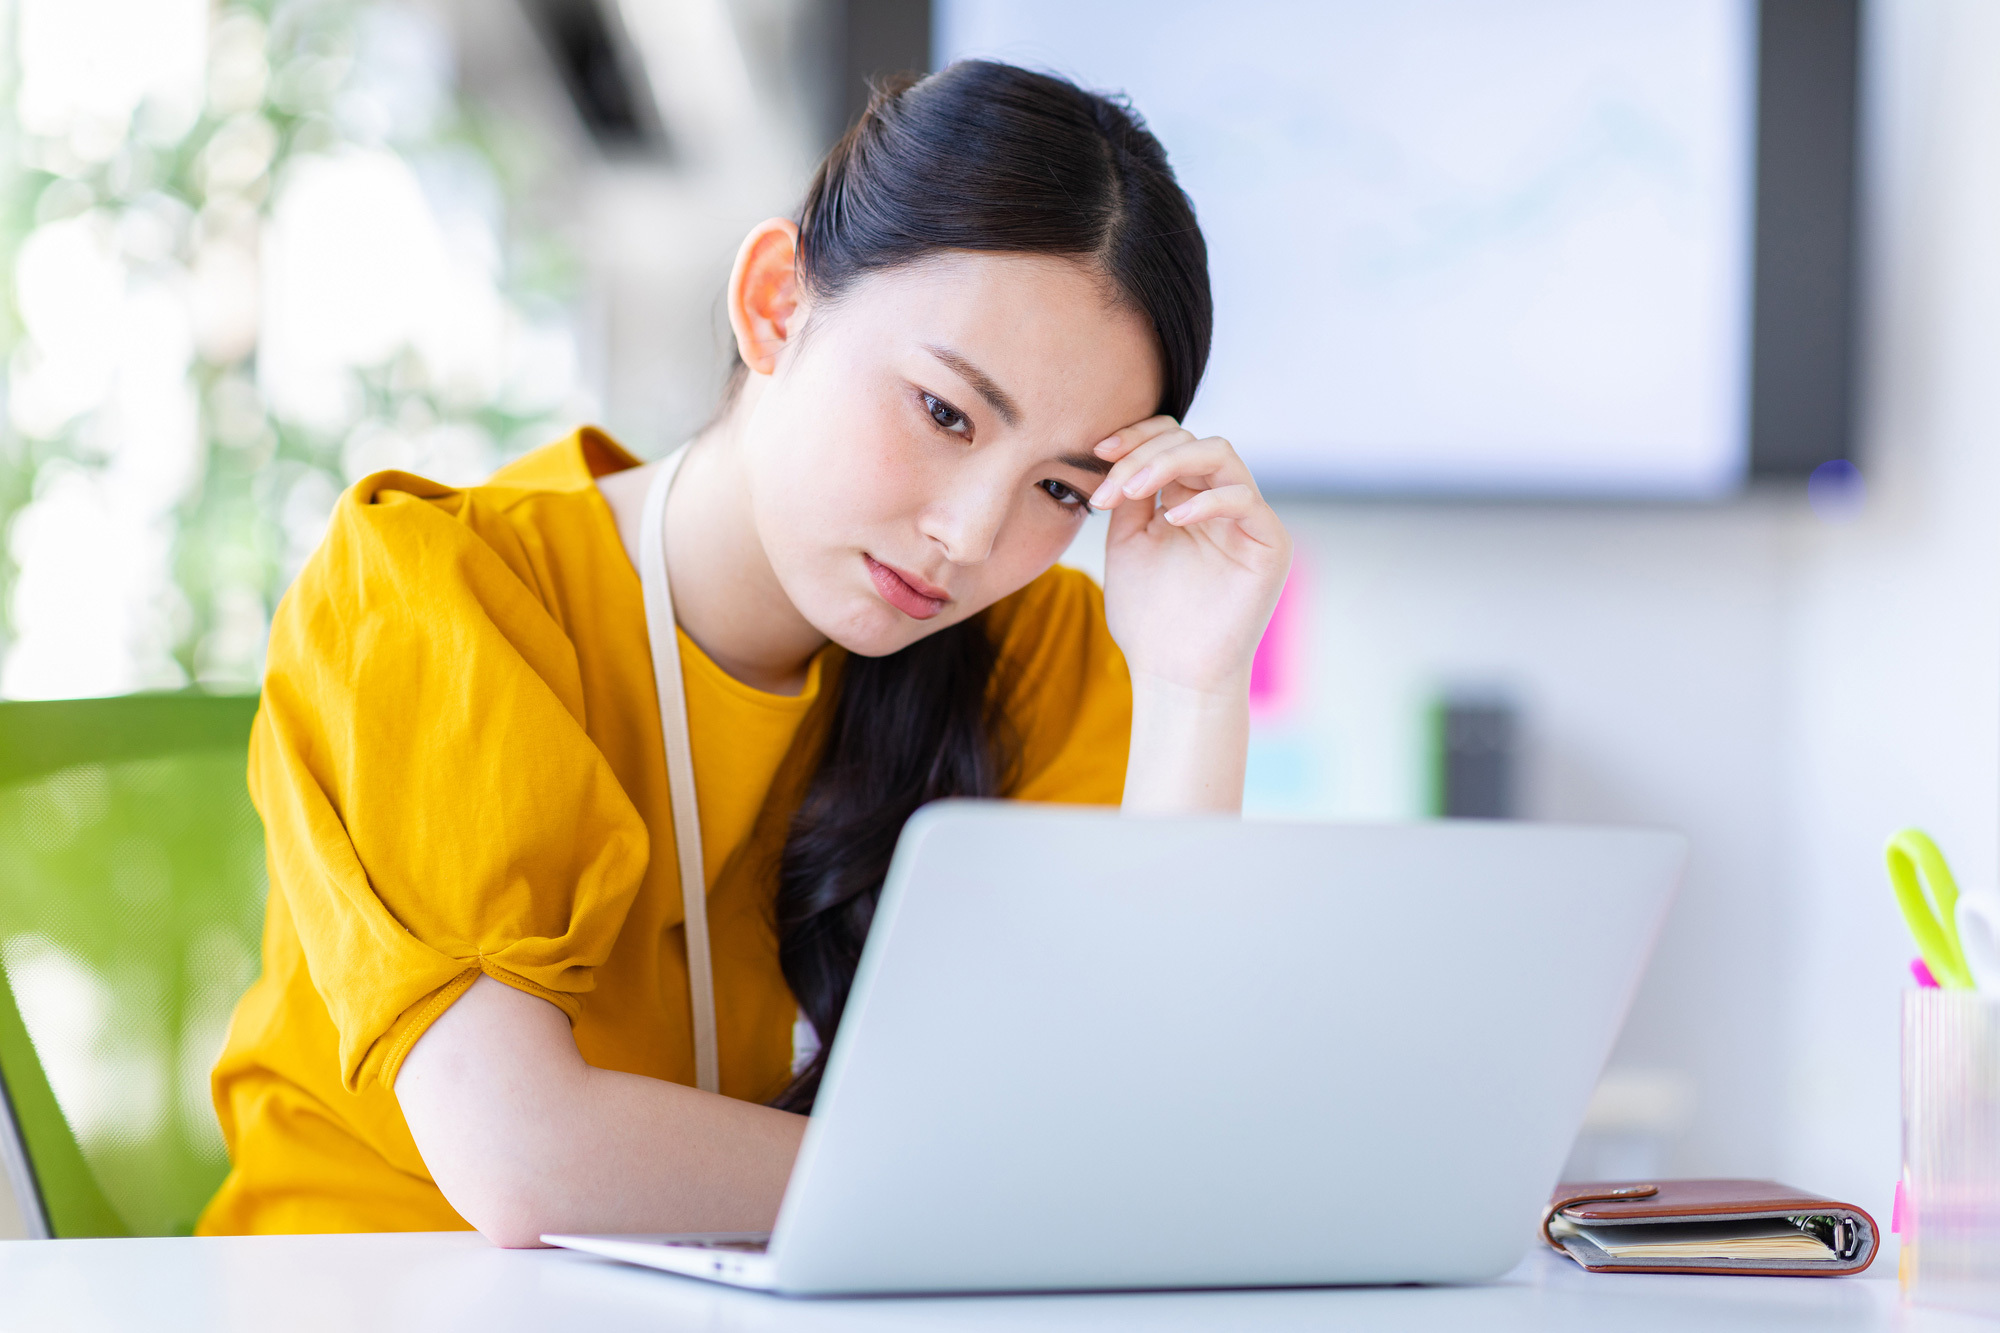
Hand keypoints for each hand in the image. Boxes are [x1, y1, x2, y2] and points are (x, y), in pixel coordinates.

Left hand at [1090, 416, 1290, 699]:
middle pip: (1192, 440)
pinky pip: (1244, 499)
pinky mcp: (1270, 545)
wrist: (1172, 674)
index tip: (1098, 451)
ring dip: (1169, 463)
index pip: (1171, 440)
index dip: (1136, 436)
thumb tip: (1122, 451)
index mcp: (1188, 499)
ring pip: (1220, 455)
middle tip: (1110, 486)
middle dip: (1144, 453)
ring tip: (1132, 491)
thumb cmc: (1148, 618)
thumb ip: (1130, 495)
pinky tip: (1172, 521)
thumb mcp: (1127, 543)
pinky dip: (1206, 500)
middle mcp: (1221, 503)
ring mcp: (1248, 521)